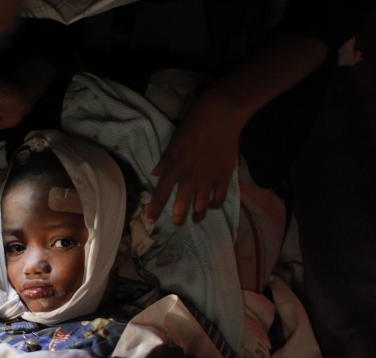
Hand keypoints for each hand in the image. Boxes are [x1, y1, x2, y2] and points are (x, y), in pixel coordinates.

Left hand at [147, 90, 243, 224]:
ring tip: (196, 218)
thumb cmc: (192, 126)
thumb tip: (154, 175)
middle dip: (178, 219)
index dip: (155, 210)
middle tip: (178, 222)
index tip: (151, 221)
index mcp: (173, 169)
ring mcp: (207, 180)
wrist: (220, 117)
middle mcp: (189, 179)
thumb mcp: (173, 143)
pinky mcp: (224, 178)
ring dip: (197, 216)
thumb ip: (164, 162)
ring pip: (201, 209)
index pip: (160, 195)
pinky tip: (212, 206)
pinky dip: (215, 206)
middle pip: (181, 208)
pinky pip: (219, 200)